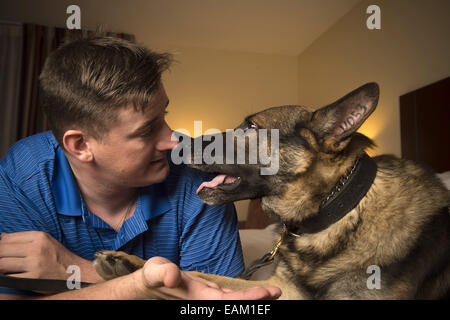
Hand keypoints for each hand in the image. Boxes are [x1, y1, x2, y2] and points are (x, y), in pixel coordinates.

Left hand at [0, 231, 100, 282]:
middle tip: (3, 262)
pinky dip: (5, 278)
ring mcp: (35, 263)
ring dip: (1, 268)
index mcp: (39, 237)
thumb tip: (2, 238)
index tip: (3, 253)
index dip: (1, 246)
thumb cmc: (59, 258)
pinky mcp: (34, 278)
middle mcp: (36, 248)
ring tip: (6, 269)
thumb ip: (25, 239)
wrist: (76, 273)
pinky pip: (9, 278)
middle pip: (2, 250)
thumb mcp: (45, 242)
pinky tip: (11, 277)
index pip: (7, 239)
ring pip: (2, 264)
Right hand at [135, 256, 281, 299]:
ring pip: (234, 301)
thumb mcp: (154, 271)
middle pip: (234, 304)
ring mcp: (207, 299)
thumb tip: (172, 276)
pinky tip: (255, 293)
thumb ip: (162, 273)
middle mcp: (204, 302)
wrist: (148, 285)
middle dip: (255, 300)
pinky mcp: (208, 294)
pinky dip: (244, 295)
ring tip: (273, 293)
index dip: (245, 299)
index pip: (225, 301)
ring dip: (253, 298)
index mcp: (196, 298)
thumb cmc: (152, 278)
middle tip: (276, 292)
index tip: (263, 293)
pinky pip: (230, 297)